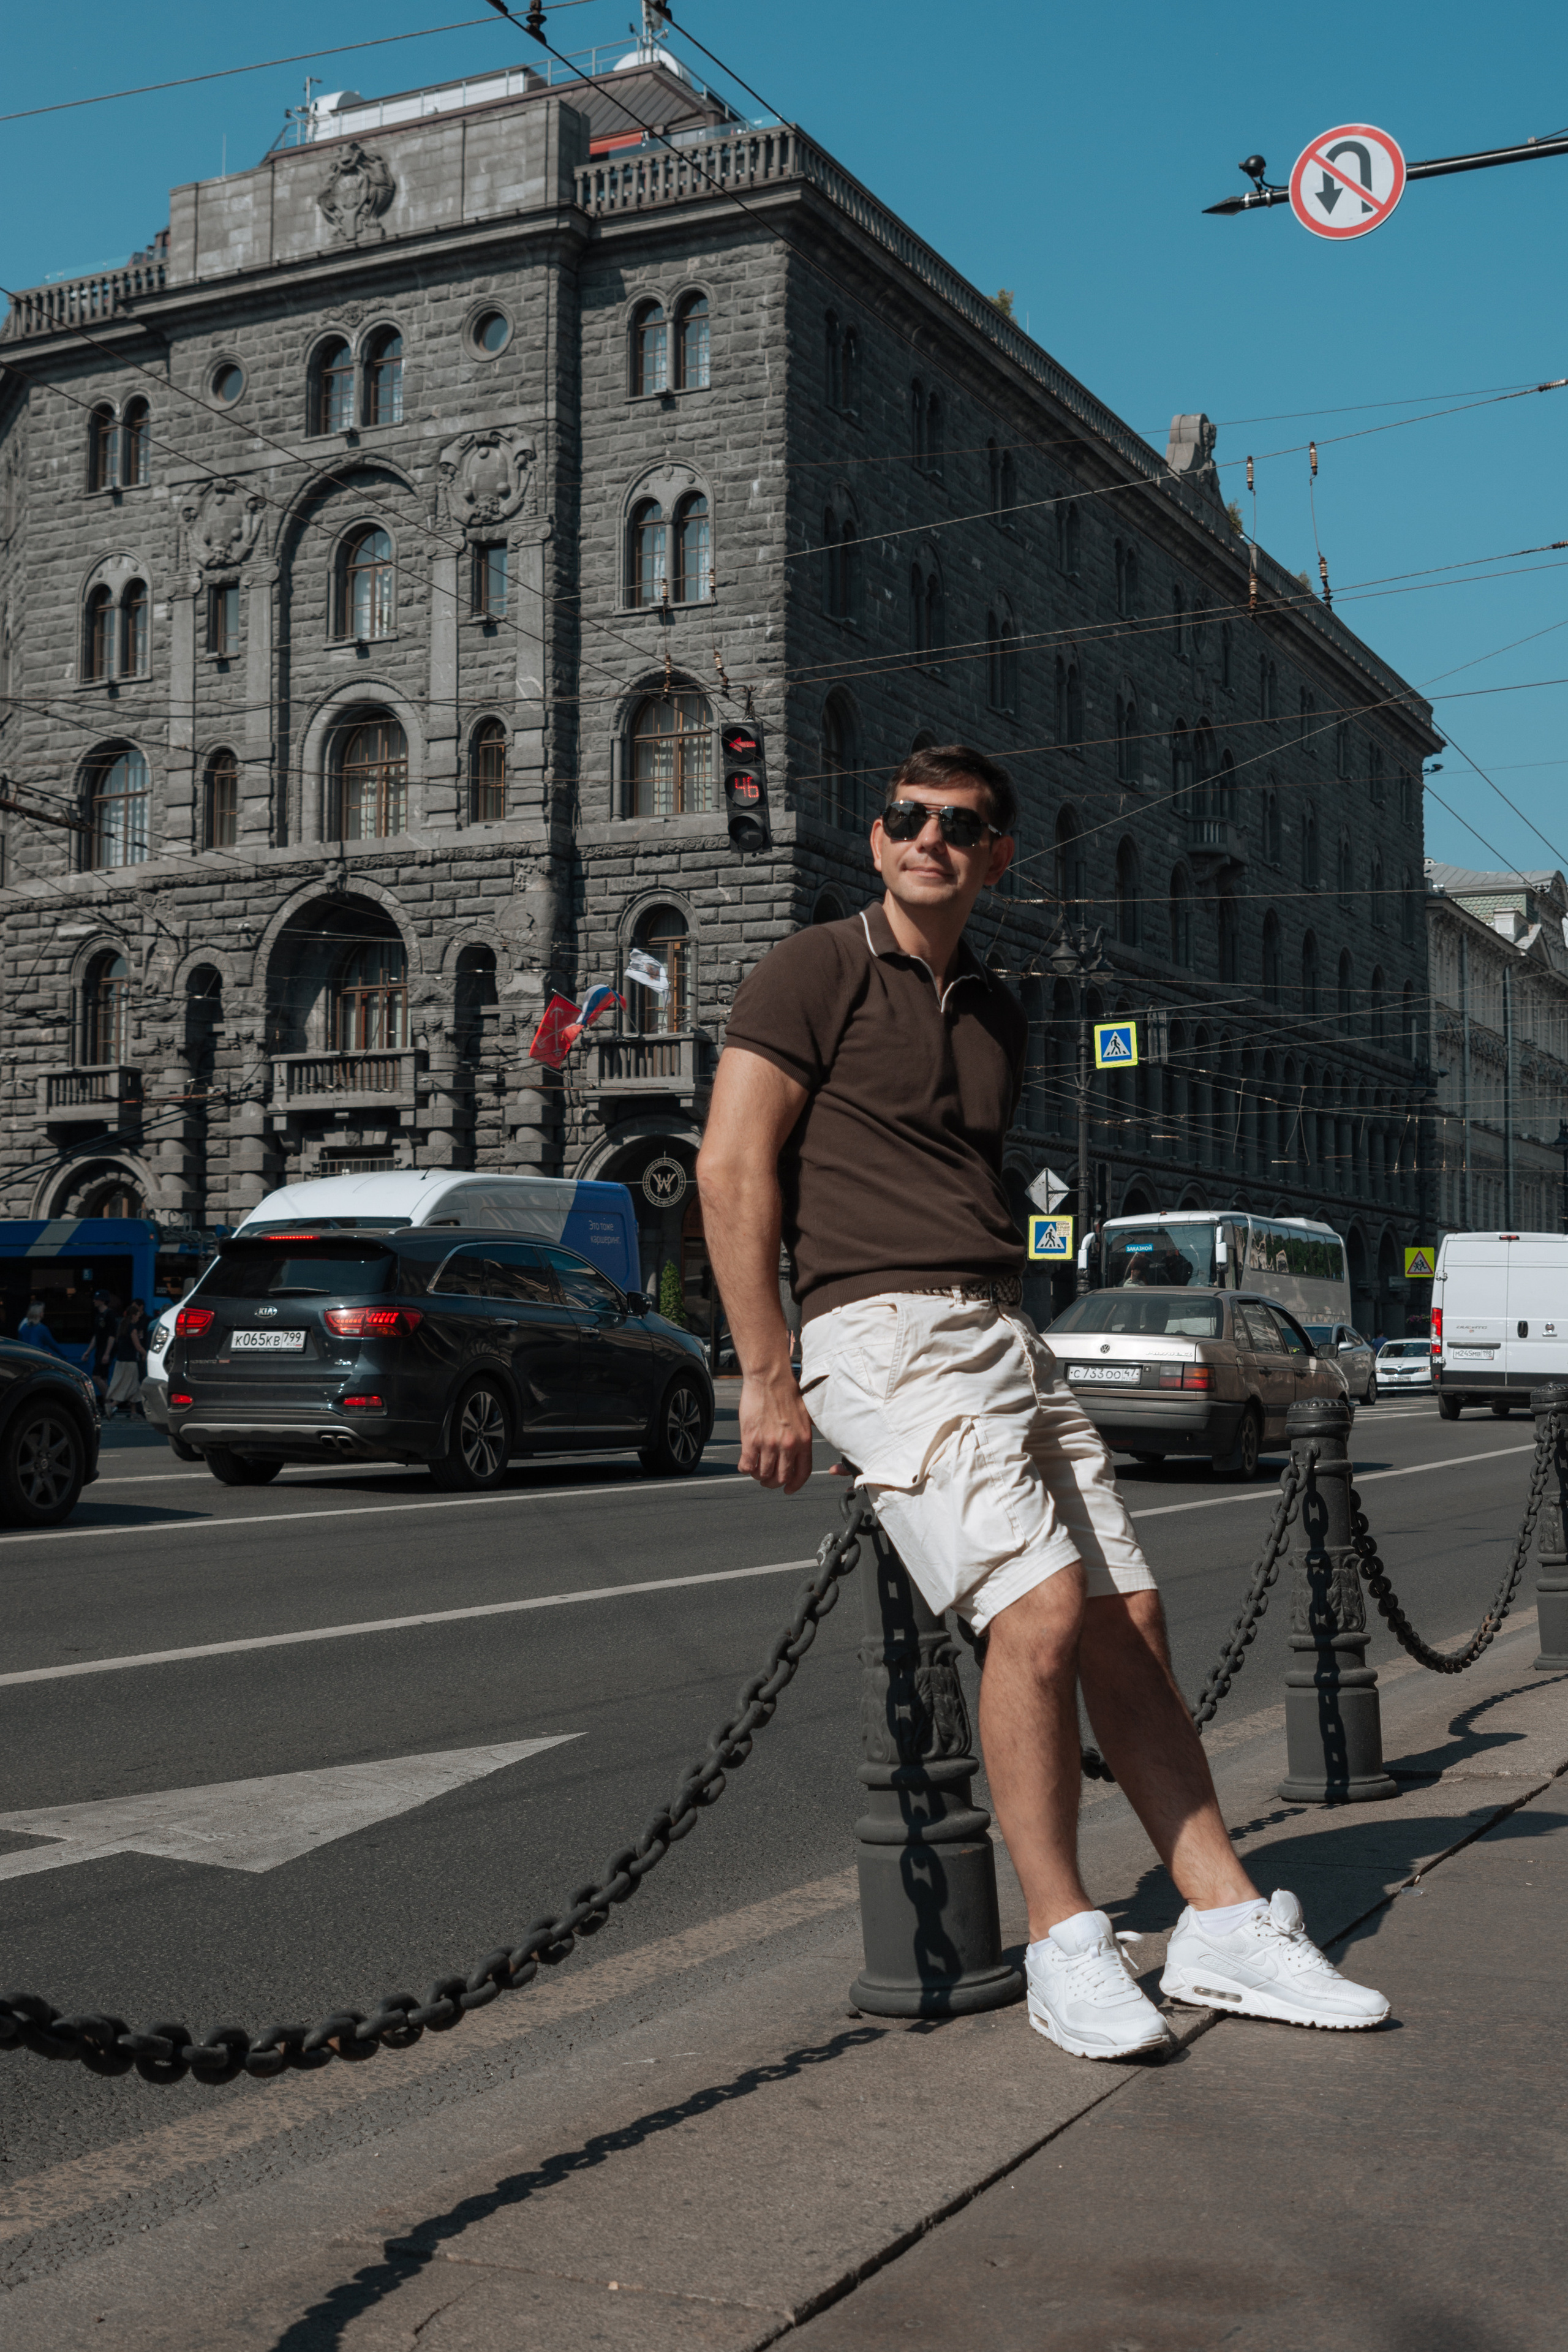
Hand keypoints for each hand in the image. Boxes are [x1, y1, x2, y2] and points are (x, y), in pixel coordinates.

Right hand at [737, 1365, 815, 1494]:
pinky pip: (747, 1465)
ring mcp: (769, 1444)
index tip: (788, 1489)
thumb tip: (801, 1448)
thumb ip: (803, 1435)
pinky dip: (745, 1468)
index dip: (795, 1485)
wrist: (769, 1378)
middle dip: (773, 1483)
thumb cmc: (786, 1392)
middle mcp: (788, 1445)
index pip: (802, 1473)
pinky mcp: (751, 1439)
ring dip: (759, 1476)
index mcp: (804, 1440)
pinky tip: (745, 1464)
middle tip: (767, 1480)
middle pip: (781, 1478)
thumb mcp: (805, 1416)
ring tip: (756, 1470)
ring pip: (763, 1474)